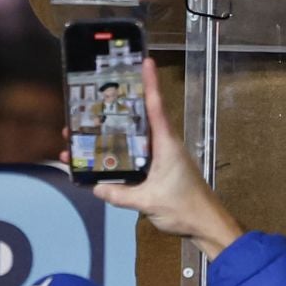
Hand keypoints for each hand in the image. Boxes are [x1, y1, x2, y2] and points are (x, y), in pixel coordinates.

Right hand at [88, 58, 243, 259]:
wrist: (205, 224)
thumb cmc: (183, 208)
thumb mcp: (148, 201)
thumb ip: (121, 195)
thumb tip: (96, 188)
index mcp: (166, 144)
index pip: (156, 107)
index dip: (150, 83)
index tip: (146, 61)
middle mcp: (164, 145)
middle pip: (137, 121)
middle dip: (112, 112)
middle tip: (84, 107)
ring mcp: (161, 157)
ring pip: (132, 139)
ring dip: (109, 137)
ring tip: (80, 138)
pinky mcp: (159, 169)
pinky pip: (135, 155)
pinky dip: (118, 154)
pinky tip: (99, 160)